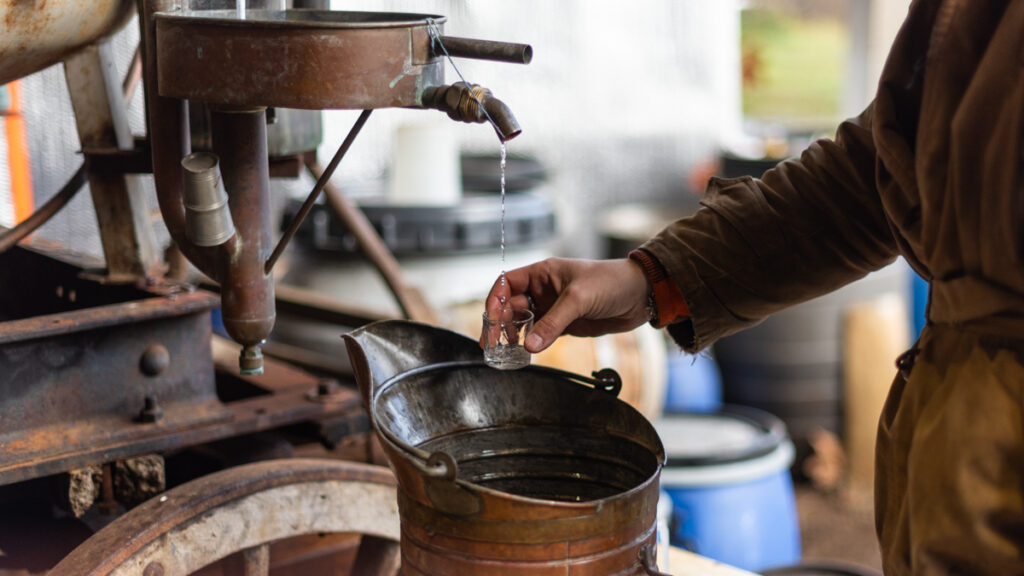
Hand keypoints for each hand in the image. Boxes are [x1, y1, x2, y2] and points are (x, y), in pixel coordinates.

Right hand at [482, 258, 649, 352]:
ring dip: (512, 336)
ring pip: (523, 323)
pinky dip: (530, 344)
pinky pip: (540, 335)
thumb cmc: (611, 282)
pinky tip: (524, 353)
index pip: (507, 284)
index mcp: (542, 273)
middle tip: (493, 343)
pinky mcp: (564, 325)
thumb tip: (529, 345)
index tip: (489, 319)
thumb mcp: (579, 299)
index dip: (494, 300)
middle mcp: (544, 290)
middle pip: (510, 306)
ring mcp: (553, 308)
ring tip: (504, 351)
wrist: (640, 295)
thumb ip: (553, 323)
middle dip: (500, 323)